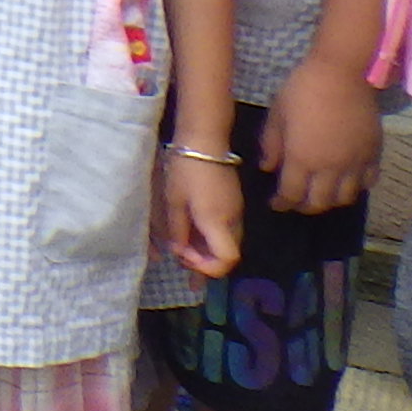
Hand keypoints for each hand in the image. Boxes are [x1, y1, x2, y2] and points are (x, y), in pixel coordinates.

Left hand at [158, 149, 243, 279]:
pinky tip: (194, 238)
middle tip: (180, 257)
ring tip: (184, 252)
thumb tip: (179, 251)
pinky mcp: (234, 205)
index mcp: (217, 221)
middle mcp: (232, 221)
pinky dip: (212, 239)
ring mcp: (236, 213)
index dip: (207, 268)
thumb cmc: (185, 170)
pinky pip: (226, 231)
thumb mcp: (175, 201)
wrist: (205, 142)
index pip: (227, 260)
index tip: (184, 257)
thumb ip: (178, 230)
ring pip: (227, 243)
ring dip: (207, 252)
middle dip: (204, 262)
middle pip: (227, 255)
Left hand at [262, 64, 381, 216]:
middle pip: (320, 202)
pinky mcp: (374, 154)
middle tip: (297, 202)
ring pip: (346, 198)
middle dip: (306, 206)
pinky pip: (369, 181)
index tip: (276, 203)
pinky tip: (349, 182)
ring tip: (322, 194)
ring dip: (332, 201)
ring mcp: (355, 163)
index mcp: (303, 158)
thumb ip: (271, 144)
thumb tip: (267, 168)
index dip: (282, 203)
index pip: (292, 194)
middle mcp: (331, 167)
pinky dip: (358, 188)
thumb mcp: (277, 114)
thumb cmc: (303, 89)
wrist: (342, 74)